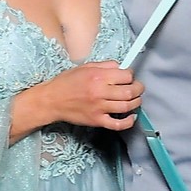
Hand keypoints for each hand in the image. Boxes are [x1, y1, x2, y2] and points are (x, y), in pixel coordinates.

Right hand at [20, 61, 142, 132]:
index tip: (129, 77)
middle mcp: (100, 92)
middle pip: (130, 91)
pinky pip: (117, 124)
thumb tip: (120, 67)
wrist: (52, 100)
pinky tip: (131, 117)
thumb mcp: (84, 67)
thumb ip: (104, 65)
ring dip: (136, 102)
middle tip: (138, 87)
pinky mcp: (97, 120)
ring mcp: (99, 108)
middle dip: (138, 88)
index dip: (131, 75)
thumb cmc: (66, 82)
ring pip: (127, 106)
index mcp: (98, 76)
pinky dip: (128, 122)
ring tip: (135, 99)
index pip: (126, 75)